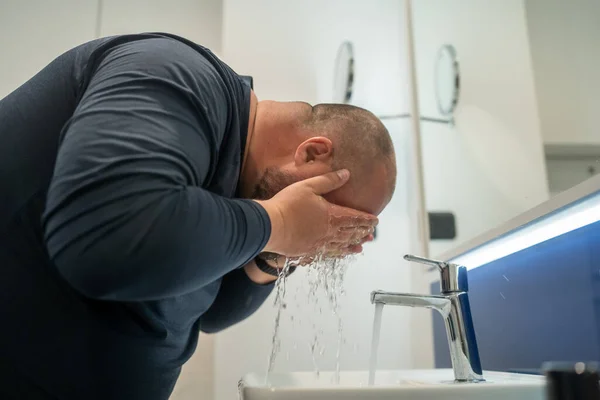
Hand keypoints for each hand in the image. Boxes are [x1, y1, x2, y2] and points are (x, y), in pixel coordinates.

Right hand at [255, 170, 377, 257]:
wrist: (270, 226)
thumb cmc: (288, 204)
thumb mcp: (309, 186)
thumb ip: (329, 180)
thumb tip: (346, 173)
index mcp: (332, 215)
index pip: (354, 218)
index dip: (366, 219)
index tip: (375, 221)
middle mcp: (329, 232)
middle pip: (350, 233)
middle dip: (362, 233)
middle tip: (371, 234)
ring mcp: (319, 244)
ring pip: (341, 246)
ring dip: (352, 245)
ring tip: (361, 247)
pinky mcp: (309, 252)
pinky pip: (328, 254)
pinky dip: (337, 254)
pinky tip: (339, 254)